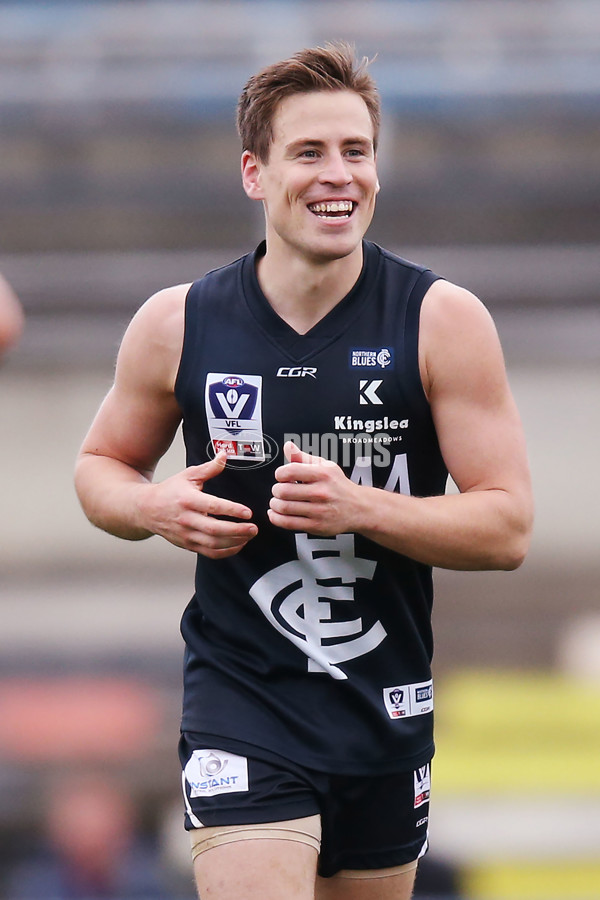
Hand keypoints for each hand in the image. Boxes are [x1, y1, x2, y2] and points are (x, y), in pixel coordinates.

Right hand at [141, 452, 256, 556]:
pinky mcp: (187, 545)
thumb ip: (209, 468)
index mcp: (188, 500)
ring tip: (249, 535)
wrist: (146, 509)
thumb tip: (224, 455)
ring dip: (235, 542)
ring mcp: (186, 534)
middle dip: (237, 530)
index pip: (213, 506)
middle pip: (214, 530)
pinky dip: (226, 552)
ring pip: (213, 544)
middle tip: (254, 528)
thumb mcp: (188, 475)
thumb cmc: (169, 491)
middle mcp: (186, 519)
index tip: (248, 512)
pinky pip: (209, 553)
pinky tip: (238, 544)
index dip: (232, 510)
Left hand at [268, 441, 360, 534]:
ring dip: (274, 504)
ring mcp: (319, 511)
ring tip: (277, 501)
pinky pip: (288, 523)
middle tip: (278, 490)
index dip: (279, 474)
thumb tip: (288, 446)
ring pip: (284, 508)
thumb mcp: (325, 466)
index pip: (289, 471)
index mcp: (322, 474)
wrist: (359, 508)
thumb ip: (303, 457)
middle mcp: (321, 492)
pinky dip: (276, 518)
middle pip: (284, 491)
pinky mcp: (316, 526)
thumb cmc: (339, 486)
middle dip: (276, 490)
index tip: (281, 476)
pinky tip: (275, 513)